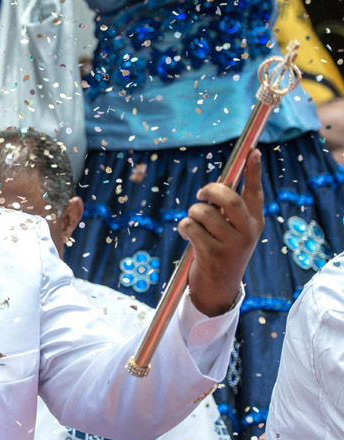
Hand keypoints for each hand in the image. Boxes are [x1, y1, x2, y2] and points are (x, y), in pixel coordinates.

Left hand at [183, 149, 263, 315]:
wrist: (219, 288)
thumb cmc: (222, 251)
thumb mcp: (232, 230)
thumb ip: (228, 210)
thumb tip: (218, 185)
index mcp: (255, 222)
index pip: (255, 192)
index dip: (253, 171)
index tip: (253, 151)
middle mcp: (248, 231)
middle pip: (227, 197)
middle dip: (209, 190)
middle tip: (201, 194)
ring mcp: (232, 244)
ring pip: (203, 211)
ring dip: (192, 214)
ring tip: (195, 225)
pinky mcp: (212, 254)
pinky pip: (189, 227)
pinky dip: (184, 228)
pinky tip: (189, 237)